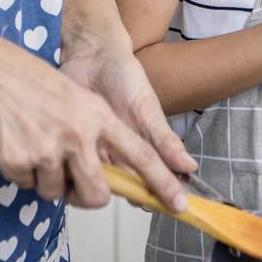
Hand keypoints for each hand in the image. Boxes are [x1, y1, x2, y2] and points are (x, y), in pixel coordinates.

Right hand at [0, 18, 191, 211]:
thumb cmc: (17, 76)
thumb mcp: (66, 94)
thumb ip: (87, 128)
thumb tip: (96, 168)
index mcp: (95, 114)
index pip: (141, 154)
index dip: (162, 183)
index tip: (180, 206)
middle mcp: (78, 134)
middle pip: (97, 194)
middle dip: (82, 196)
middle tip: (66, 181)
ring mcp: (48, 150)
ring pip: (55, 193)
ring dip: (42, 179)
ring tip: (27, 141)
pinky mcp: (19, 162)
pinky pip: (26, 186)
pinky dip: (17, 171)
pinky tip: (8, 141)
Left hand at [59, 16, 196, 208]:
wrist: (90, 54)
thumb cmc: (125, 77)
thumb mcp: (147, 108)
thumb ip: (164, 139)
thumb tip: (190, 169)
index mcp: (142, 149)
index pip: (152, 183)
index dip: (158, 197)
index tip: (163, 207)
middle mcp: (119, 155)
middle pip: (125, 188)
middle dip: (125, 194)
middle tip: (125, 191)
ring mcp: (95, 151)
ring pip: (98, 182)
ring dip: (97, 186)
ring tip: (98, 177)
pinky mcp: (71, 144)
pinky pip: (72, 166)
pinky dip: (72, 171)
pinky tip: (72, 168)